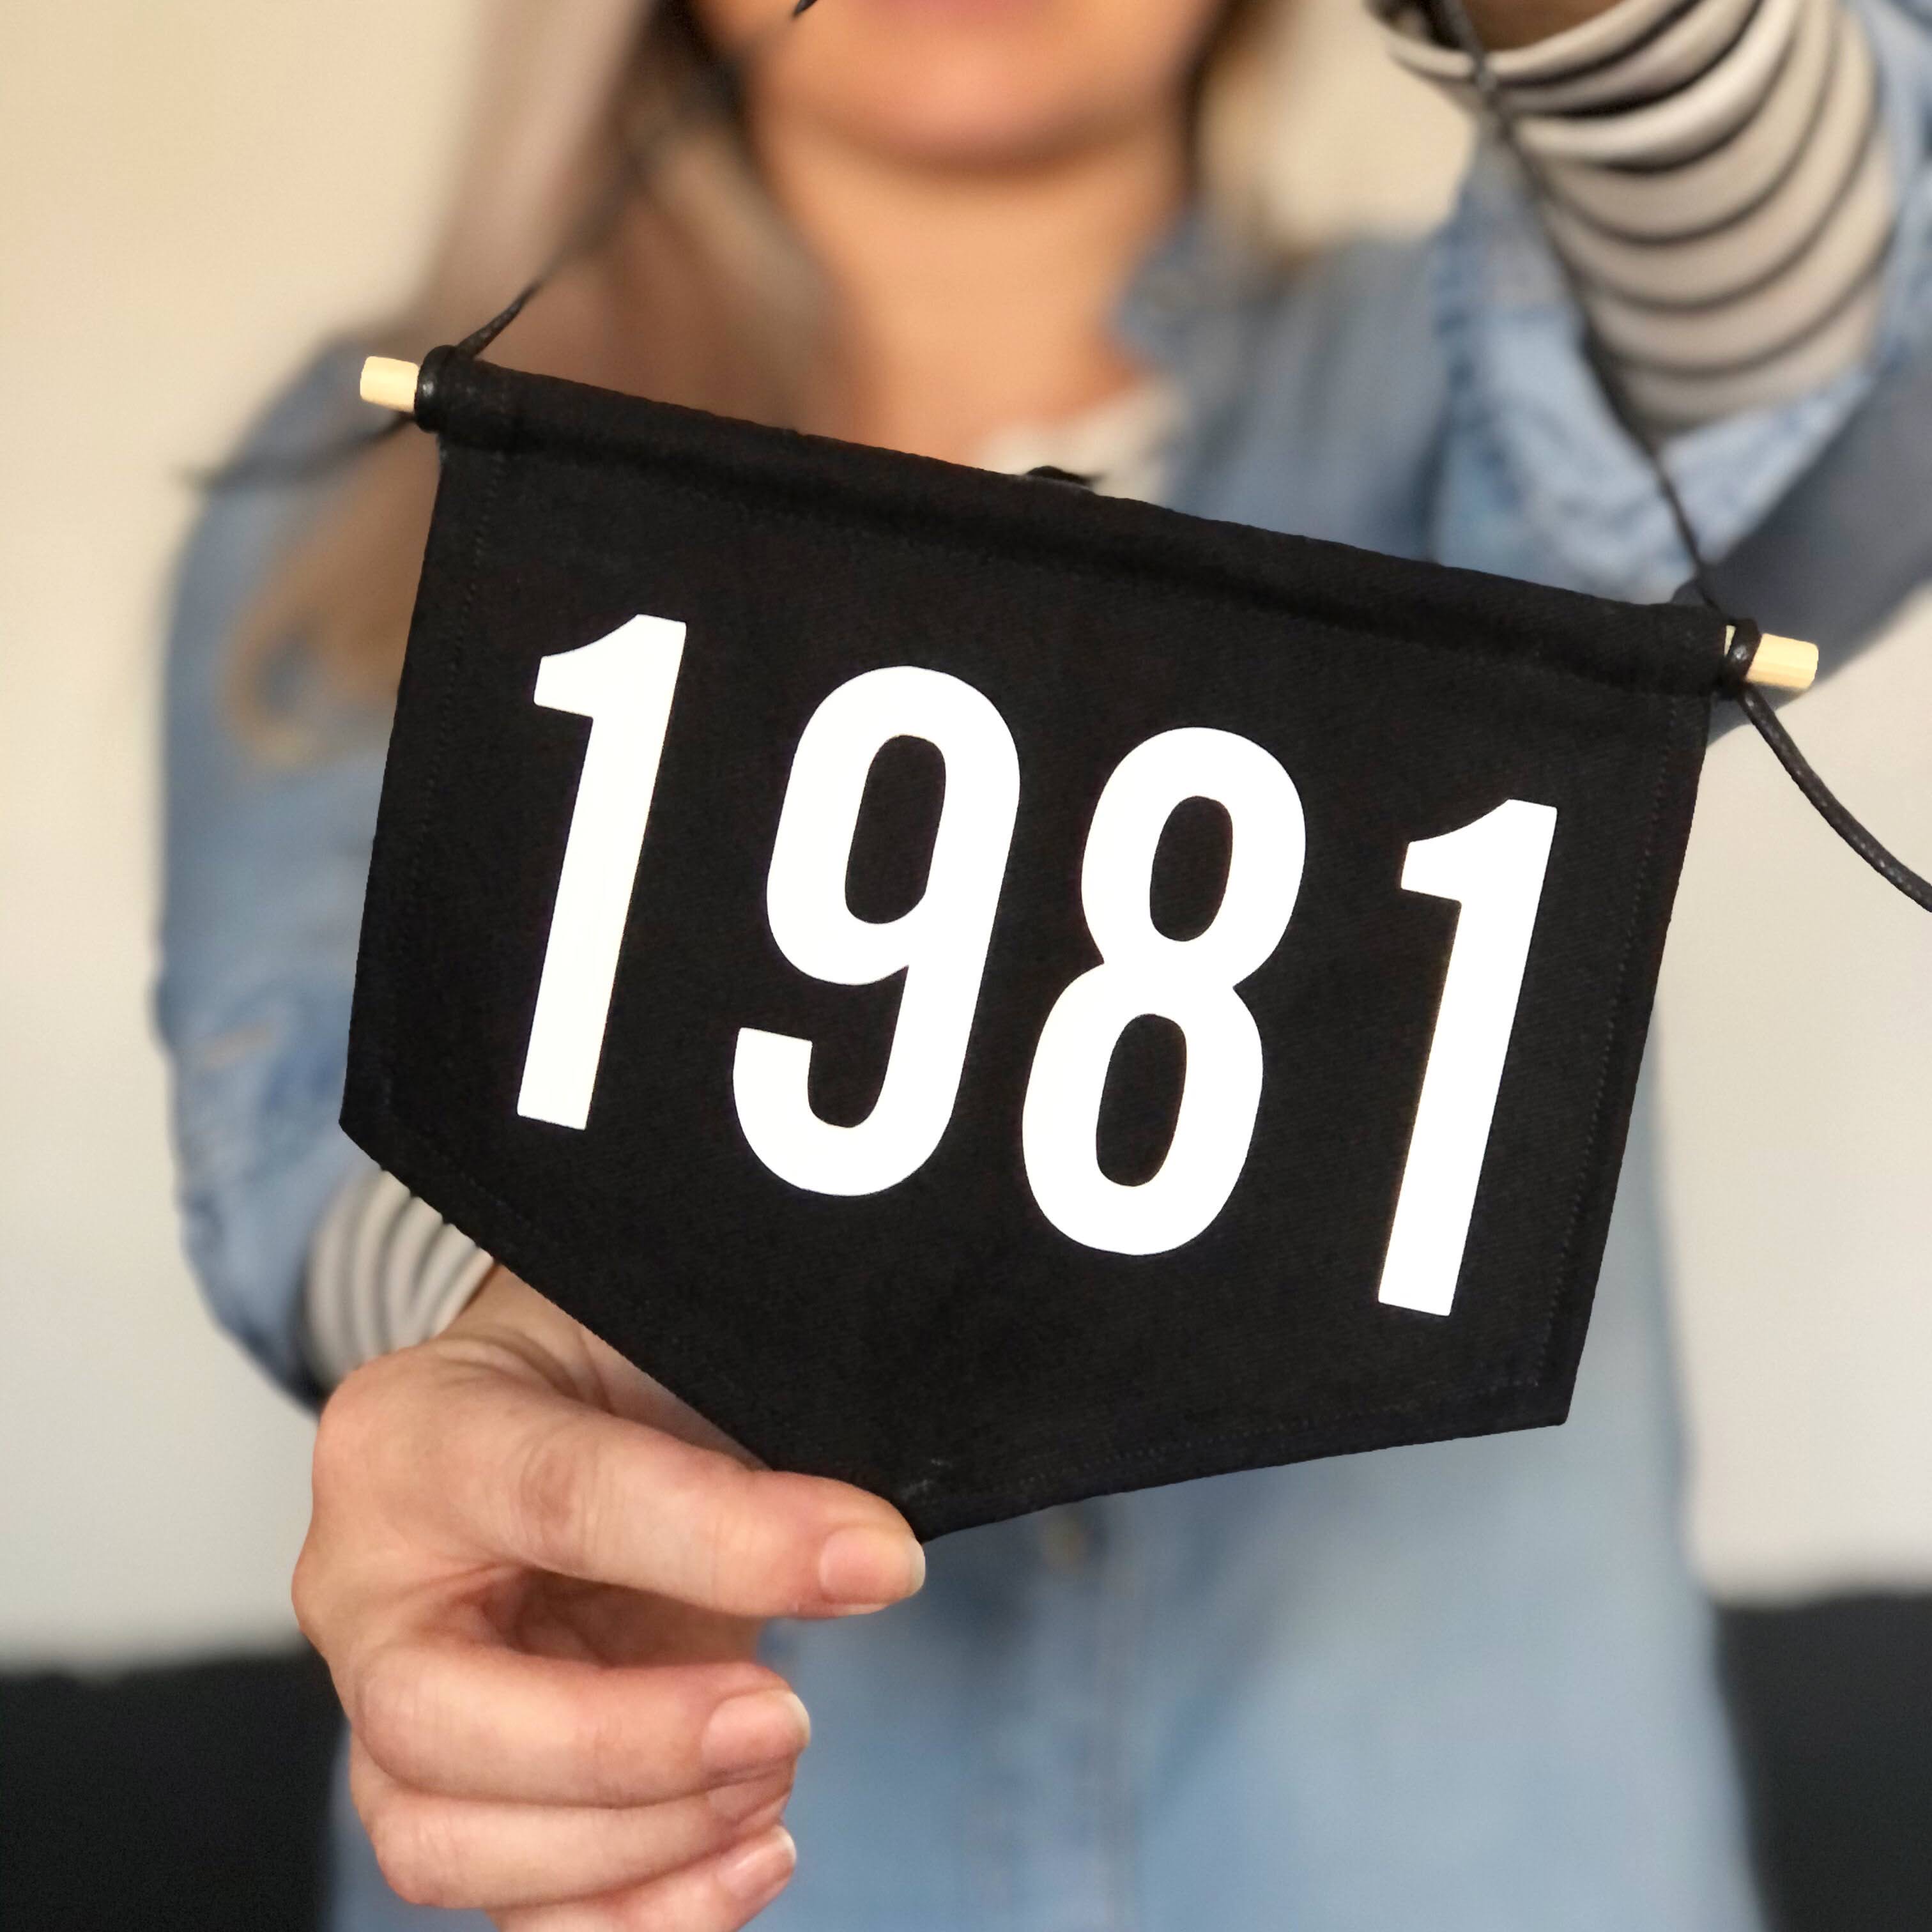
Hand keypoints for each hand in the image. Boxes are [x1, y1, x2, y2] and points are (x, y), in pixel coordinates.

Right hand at [294, 1267, 923, 1927]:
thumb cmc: (605, 1365)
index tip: (876, 1561)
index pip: (558, 1499)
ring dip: (640, 1844)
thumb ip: (742, 1446)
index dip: (723, 1542)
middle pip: (436, 1718)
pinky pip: (515, 1914)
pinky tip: (750, 1853)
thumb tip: (867, 1562)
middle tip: (788, 1717)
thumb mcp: (665, 1348)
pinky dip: (642, 1913)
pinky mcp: (449, 1799)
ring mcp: (385, 1709)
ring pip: (449, 1845)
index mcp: (407, 1435)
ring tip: (775, 1770)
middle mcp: (364, 1585)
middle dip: (634, 1746)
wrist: (564, 1402)